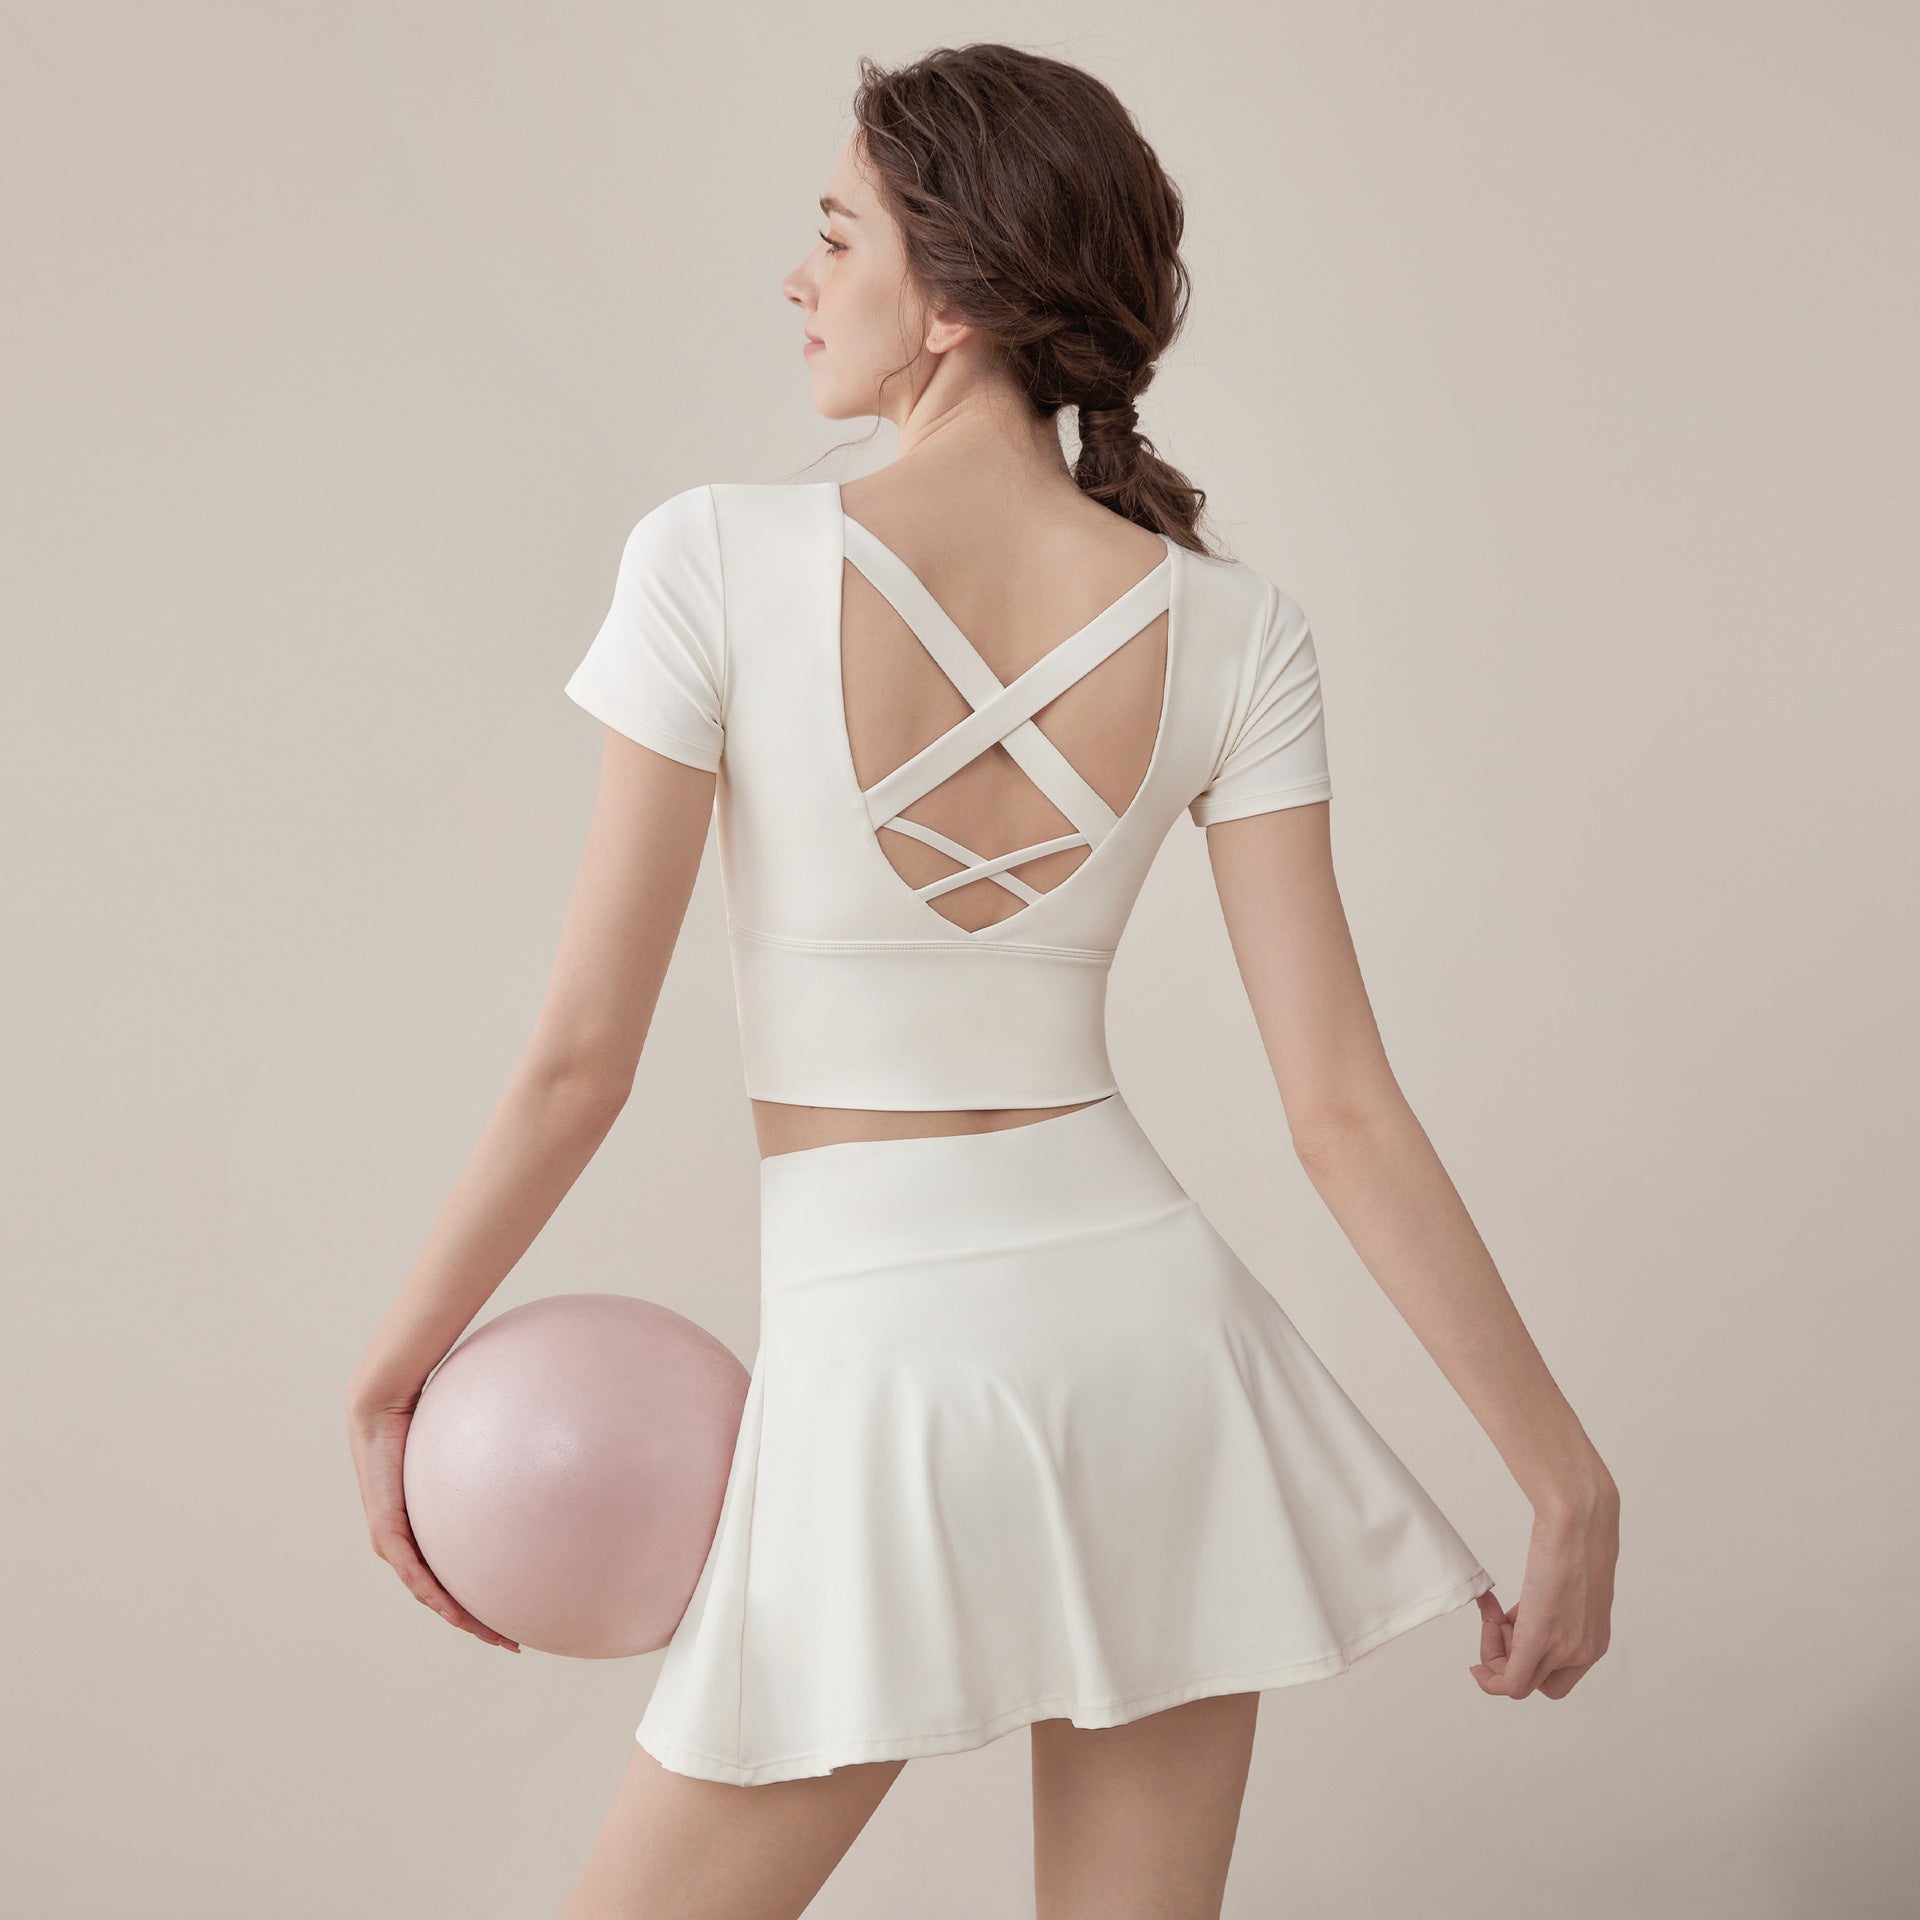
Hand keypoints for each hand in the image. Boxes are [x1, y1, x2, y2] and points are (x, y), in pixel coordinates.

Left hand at [345, 1384, 520, 1652]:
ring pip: (430, 1594)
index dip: (484, 1598)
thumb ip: (498, 1458)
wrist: (385, 1402)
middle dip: (479, 1623)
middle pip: (445, 1595)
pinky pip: (415, 1575)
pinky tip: (459, 1614)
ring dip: (462, 1619)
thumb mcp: (474, 1449)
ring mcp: (394, 1540)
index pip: (455, 1573)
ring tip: (495, 1636)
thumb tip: (542, 1446)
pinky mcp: (387, 1532)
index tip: (517, 1613)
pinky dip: (438, 1598)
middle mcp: (408, 1541)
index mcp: (429, 1526)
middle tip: (512, 1641)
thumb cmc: (432, 1414)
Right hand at [1468, 1484, 1617, 1699]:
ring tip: (1491, 1616)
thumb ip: (1556, 1603)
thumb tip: (1533, 1606)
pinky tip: (1476, 1668)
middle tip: (1496, 1622)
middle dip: (1508, 1657)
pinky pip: (1512, 1682)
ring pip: (1520, 1683)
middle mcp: (1584, 1651)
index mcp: (1594, 1641)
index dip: (1527, 1654)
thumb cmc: (1576, 1533)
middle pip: (1537, 1682)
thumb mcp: (1570, 1578)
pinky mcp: (1541, 1638)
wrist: (1579, 1517)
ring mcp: (1564, 1647)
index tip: (1509, 1620)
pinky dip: (1490, 1680)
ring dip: (1495, 1656)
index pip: (1557, 1675)